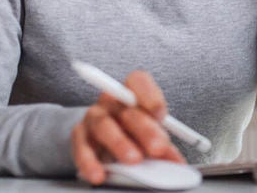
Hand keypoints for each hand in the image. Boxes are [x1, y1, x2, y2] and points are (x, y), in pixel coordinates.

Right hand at [71, 70, 185, 184]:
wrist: (103, 140)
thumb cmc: (133, 133)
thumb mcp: (151, 136)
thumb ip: (164, 146)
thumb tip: (177, 164)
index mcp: (132, 92)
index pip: (138, 81)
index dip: (150, 96)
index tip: (161, 115)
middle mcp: (111, 101)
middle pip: (126, 109)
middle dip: (145, 129)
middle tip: (158, 148)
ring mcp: (93, 117)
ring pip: (104, 125)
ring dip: (120, 143)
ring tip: (134, 160)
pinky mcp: (79, 137)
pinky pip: (82, 147)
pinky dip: (90, 162)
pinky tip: (99, 175)